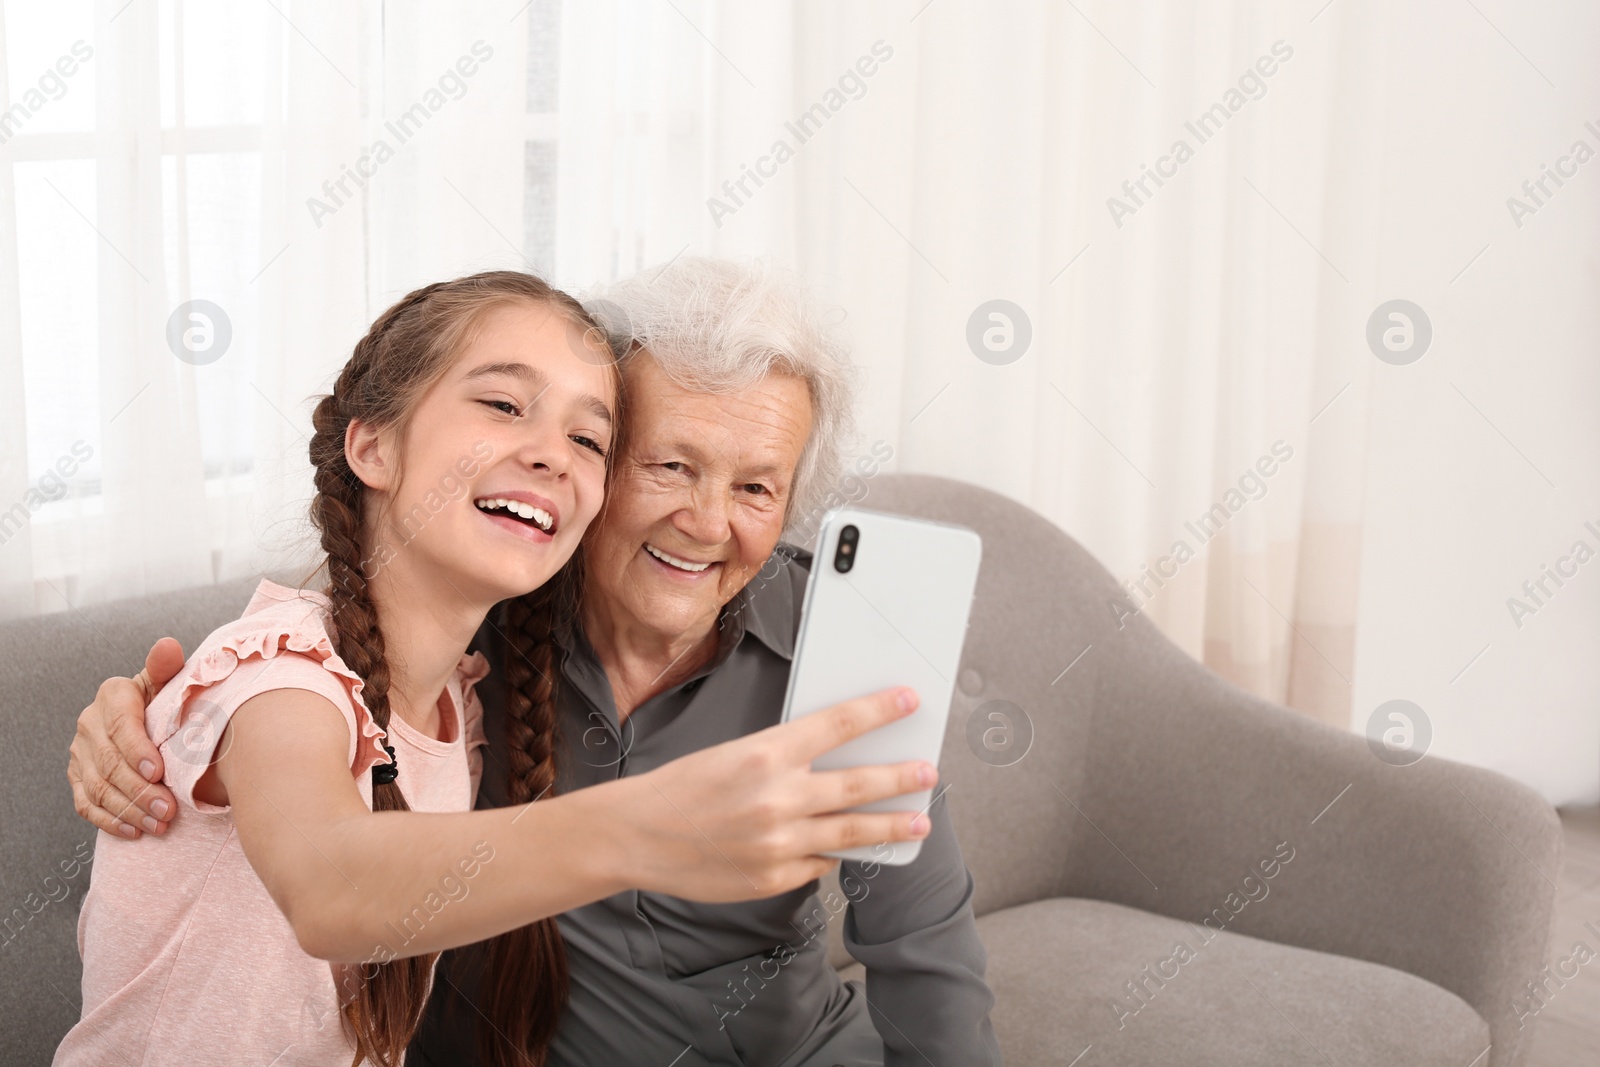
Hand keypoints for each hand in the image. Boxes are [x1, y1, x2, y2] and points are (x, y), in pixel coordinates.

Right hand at [68, 637, 184, 837]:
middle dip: (140, 789)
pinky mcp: (77, 777)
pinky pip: (86, 804)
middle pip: (109, 762)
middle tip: (168, 809)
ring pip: (99, 787)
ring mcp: (79, 753)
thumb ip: (168, 668)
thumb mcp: (168, 681)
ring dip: (130, 810)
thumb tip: (169, 646)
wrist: (148, 717)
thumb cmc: (165, 699)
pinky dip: (110, 821)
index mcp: (113, 695)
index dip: (138, 750)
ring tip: (160, 824)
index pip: (121, 725)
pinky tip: (135, 831)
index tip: (160, 770)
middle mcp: (89, 723)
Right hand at [615, 687, 935, 901]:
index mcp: (767, 754)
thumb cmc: (682, 788)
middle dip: (900, 778)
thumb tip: (833, 761)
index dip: (880, 710)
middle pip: (858, 784)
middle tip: (928, 772)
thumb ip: (784, 759)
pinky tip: (850, 848)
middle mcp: (778, 798)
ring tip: (918, 822)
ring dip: (890, 826)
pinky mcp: (774, 877)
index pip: (839, 724)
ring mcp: (779, 842)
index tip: (908, 699)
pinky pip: (819, 863)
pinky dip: (835, 853)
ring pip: (851, 832)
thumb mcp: (734, 754)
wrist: (638, 836)